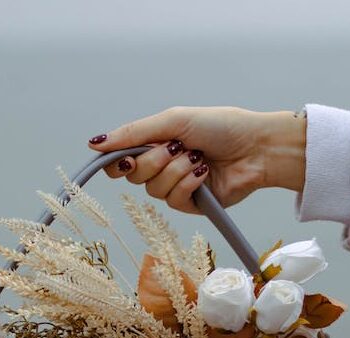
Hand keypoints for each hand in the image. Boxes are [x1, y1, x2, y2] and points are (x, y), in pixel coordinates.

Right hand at [87, 106, 305, 214]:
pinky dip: (188, 184)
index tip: (124, 159)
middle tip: (176, 147)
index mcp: (155, 143)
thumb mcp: (173, 121)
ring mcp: (176, 186)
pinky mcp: (191, 204)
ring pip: (154, 190)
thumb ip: (134, 132)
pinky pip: (173, 201)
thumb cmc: (220, 126)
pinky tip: (203, 174)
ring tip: (197, 158)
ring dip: (176, 171)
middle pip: (134, 175)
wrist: (256, 147)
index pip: (120, 161)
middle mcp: (162, 166)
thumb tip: (94, 143)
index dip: (117, 163)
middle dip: (154, 160)